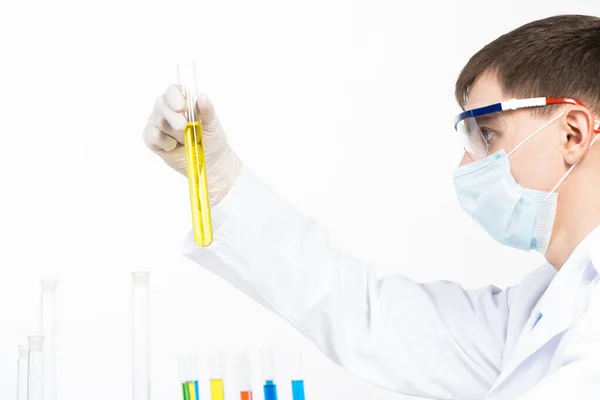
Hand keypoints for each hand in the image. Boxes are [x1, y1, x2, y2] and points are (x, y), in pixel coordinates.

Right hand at [143, 85, 242, 205]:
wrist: (210, 162)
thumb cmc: (212, 139)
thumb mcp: (213, 125)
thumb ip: (207, 110)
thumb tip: (203, 96)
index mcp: (182, 100)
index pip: (173, 91)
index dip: (174, 97)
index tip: (181, 107)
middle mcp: (167, 109)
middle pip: (161, 105)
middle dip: (172, 116)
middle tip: (182, 127)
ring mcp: (157, 124)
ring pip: (157, 122)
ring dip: (173, 133)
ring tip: (186, 140)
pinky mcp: (152, 139)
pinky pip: (152, 137)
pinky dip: (165, 143)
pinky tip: (174, 146)